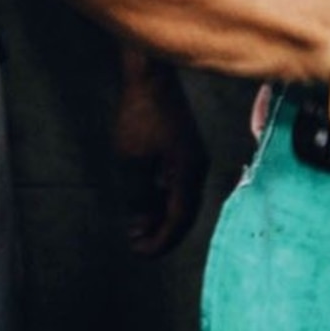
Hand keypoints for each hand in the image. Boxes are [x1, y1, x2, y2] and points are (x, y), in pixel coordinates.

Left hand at [113, 58, 209, 257]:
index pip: (178, 220)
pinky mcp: (184, 150)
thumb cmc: (141, 116)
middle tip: (138, 245)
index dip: (160, 241)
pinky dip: (161, 198)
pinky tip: (145, 202)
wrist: (152, 78)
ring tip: (137, 228)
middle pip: (183, 214)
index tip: (140, 253)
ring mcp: (192, 159)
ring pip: (180, 199)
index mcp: (188, 174)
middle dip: (161, 232)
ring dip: (160, 216)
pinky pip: (176, 185)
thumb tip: (139, 227)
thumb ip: (138, 197)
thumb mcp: (133, 161)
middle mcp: (196, 170)